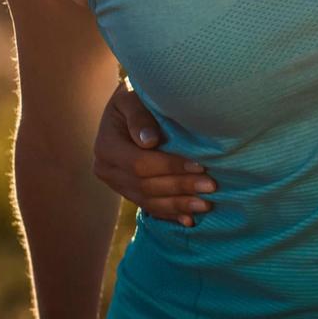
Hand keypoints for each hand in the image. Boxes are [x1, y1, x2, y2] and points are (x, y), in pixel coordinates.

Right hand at [91, 81, 212, 225]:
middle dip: (181, 187)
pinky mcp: (126, 191)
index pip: (141, 164)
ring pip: (148, 200)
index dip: (171, 166)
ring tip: (205, 205)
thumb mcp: (132, 97)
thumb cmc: (134, 97)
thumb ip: (139, 116)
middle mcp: (106, 169)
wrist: (124, 108)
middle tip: (211, 187)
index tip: (200, 165)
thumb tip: (149, 140)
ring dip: (178, 205)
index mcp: (106, 147)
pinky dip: (169, 213)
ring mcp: (115, 183)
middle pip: (146, 185)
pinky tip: (188, 221)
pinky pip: (147, 206)